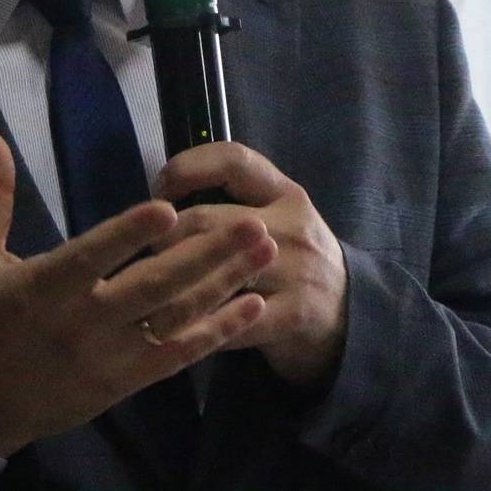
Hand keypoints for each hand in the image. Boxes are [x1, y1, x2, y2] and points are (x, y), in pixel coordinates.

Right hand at [0, 126, 272, 457]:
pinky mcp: (126, 382)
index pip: (89, 258)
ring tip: (264, 251)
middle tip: (252, 224)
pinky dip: (217, 332)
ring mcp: (108, 357)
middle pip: (151, 287)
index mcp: (39, 290)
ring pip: (173, 318)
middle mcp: (80, 325)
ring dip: (223, 284)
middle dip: (206, 254)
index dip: (127, 234)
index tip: (167, 208)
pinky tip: (252, 307)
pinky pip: (178, 355)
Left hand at [156, 141, 345, 387]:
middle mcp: (291, 226)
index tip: (158, 190)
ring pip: (213, 273)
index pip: (232, 159)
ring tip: (142, 294)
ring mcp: (294, 272)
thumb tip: (161, 195)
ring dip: (169, 286)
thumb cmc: (294, 259)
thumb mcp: (279, 215)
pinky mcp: (291, 316)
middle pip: (207, 221)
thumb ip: (234, 199)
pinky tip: (169, 330)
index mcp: (285, 193)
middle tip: (140, 256)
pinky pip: (228, 322)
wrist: (350, 314)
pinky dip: (195, 327)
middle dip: (162, 239)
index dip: (186, 168)